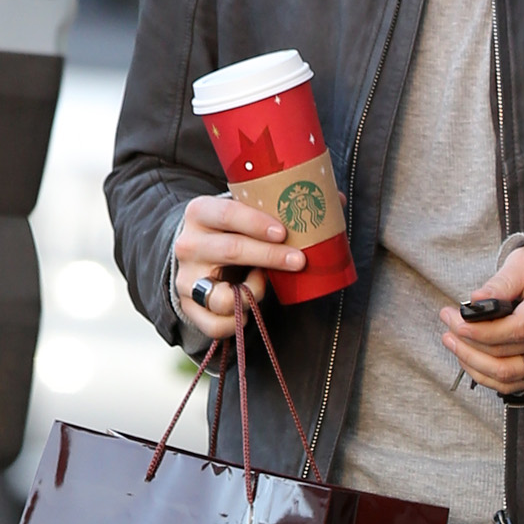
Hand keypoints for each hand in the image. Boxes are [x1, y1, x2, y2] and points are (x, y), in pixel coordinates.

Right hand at [172, 194, 305, 336]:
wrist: (194, 255)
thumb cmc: (230, 231)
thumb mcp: (244, 212)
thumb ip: (281, 206)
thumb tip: (338, 199)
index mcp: (200, 212)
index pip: (228, 213)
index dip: (257, 222)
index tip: (284, 232)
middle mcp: (188, 244)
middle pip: (232, 250)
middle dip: (270, 257)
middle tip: (299, 260)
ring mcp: (186, 279)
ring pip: (222, 297)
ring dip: (253, 294)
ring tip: (263, 283)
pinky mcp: (188, 307)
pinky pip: (217, 325)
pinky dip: (239, 322)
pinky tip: (249, 308)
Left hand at [440, 245, 523, 394]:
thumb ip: (500, 283)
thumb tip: (474, 301)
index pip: (517, 328)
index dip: (482, 331)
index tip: (456, 322)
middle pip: (507, 355)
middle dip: (469, 344)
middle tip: (448, 325)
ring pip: (507, 375)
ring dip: (473, 363)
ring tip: (453, 342)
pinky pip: (512, 384)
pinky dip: (485, 375)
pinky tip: (469, 358)